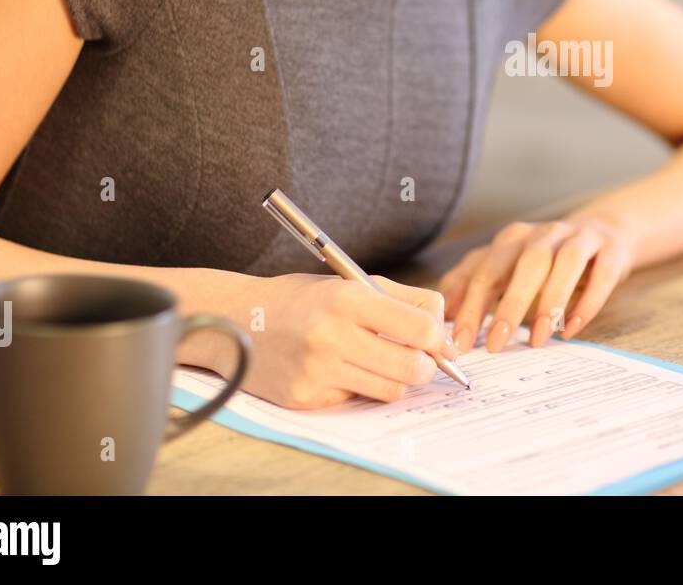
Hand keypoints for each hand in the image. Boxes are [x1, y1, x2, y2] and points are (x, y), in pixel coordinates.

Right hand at [207, 272, 460, 408]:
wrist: (237, 318)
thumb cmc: (304, 299)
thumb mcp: (352, 283)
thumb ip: (404, 301)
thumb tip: (444, 334)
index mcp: (348, 298)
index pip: (421, 328)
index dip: (438, 340)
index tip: (439, 344)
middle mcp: (332, 335)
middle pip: (412, 367)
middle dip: (426, 367)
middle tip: (420, 361)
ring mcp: (317, 370)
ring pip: (390, 389)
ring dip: (395, 379)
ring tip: (380, 362)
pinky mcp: (305, 397)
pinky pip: (356, 400)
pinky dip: (359, 387)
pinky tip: (341, 370)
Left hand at [439, 217, 636, 352]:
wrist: (605, 233)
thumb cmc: (547, 260)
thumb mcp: (508, 266)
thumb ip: (474, 283)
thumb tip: (446, 313)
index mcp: (512, 240)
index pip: (485, 270)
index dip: (471, 306)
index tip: (461, 342)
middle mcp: (543, 234)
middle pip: (523, 264)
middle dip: (508, 305)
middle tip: (496, 344)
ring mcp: (579, 238)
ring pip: (564, 264)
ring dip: (550, 302)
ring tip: (537, 339)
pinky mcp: (610, 250)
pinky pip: (600, 275)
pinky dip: (586, 303)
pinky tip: (571, 329)